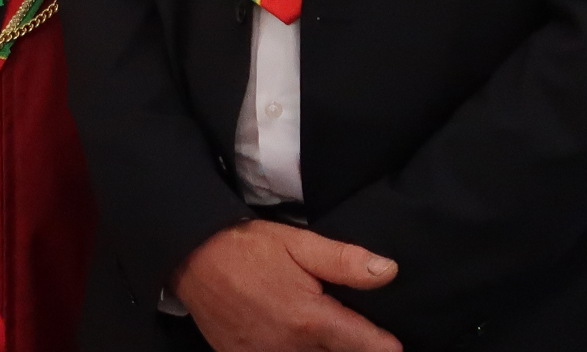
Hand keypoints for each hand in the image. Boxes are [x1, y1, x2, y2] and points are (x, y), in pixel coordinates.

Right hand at [172, 220, 399, 351]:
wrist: (192, 257)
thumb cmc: (248, 248)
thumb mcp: (298, 244)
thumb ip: (344, 262)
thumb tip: (389, 271)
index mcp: (309, 320)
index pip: (363, 345)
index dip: (384, 346)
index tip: (395, 346)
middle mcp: (289, 349)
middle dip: (351, 347)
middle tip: (356, 333)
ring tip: (321, 335)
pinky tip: (294, 341)